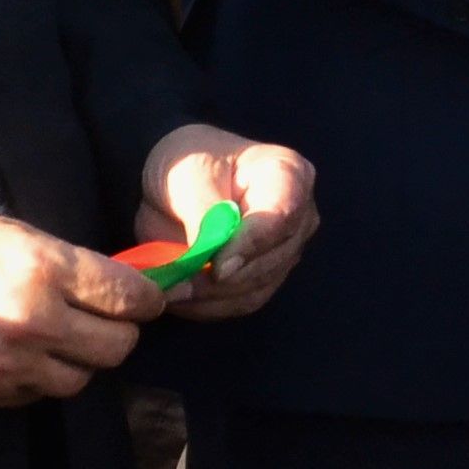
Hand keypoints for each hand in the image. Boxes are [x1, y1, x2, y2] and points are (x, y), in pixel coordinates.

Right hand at [0, 206, 156, 407]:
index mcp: (47, 269)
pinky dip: (42, 379)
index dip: (149, 297)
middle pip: (117, 345)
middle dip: (122, 332)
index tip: (150, 298)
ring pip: (80, 378)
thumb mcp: (14, 233)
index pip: (129, 295)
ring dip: (82, 361)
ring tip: (67, 341)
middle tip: (111, 320)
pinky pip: (37, 395)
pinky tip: (29, 357)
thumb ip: (69, 262)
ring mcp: (11, 363)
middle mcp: (38, 320)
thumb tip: (115, 282)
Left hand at [138, 123, 320, 321]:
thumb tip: (217, 261)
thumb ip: (205, 211)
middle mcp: (299, 215)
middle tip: (173, 283)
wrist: (174, 181)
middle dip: (220, 279)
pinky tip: (180, 294)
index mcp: (288, 174)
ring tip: (169, 287)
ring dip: (208, 296)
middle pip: (270, 260)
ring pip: (255, 288)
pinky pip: (241, 303)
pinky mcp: (265, 277)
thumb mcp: (187, 172)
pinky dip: (207, 305)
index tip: (216, 268)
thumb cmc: (185, 162)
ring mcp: (285, 249)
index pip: (282, 217)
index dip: (251, 245)